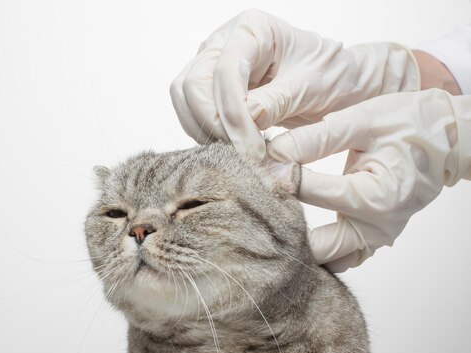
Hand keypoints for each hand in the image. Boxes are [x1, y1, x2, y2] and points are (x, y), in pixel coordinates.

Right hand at [170, 9, 419, 158]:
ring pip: (185, 99)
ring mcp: (212, 65)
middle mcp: (224, 43)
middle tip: (241, 154)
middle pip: (193, 84)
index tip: (251, 149)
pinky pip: (192, 113)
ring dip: (205, 131)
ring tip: (238, 153)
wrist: (335, 83)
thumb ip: (275, 102)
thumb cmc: (329, 76)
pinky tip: (233, 148)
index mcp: (252, 29)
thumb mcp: (311, 87)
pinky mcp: (210, 89)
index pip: (225, 71)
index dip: (233, 114)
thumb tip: (244, 122)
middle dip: (213, 123)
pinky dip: (206, 134)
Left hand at [268, 89, 470, 271]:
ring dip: (297, 240)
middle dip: (282, 224)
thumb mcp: (360, 122)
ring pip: (325, 258)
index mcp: (374, 196)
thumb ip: (314, 140)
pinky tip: (296, 221)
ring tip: (276, 211)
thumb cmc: (407, 125)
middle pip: (313, 246)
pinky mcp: (372, 242)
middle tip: (259, 201)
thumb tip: (273, 153)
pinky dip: (316, 245)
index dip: (277, 175)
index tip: (256, 164)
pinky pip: (337, 256)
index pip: (308, 192)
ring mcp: (376, 240)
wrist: (446, 140)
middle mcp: (376, 228)